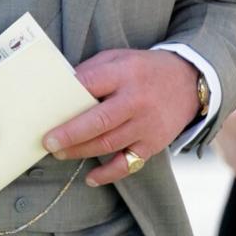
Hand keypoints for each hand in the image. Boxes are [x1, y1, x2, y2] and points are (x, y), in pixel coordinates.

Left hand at [43, 48, 200, 186]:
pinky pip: (128, 164)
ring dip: (81, 151)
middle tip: (47, 142)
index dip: (68, 94)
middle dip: (70, 133)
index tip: (46, 105)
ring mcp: (146, 125)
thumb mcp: (119, 58)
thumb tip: (60, 89)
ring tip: (59, 153)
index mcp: (125, 73)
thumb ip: (92, 71)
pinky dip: (108, 173)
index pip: (91, 83)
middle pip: (99, 120)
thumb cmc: (143, 70)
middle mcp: (137, 100)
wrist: (188, 82)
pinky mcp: (153, 144)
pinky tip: (90, 178)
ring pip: (108, 143)